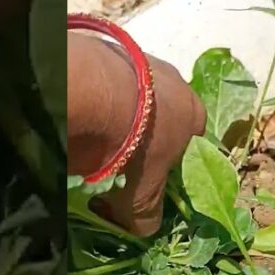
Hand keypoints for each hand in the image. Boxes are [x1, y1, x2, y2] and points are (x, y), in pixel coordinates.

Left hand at [67, 32, 204, 235]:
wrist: (98, 92)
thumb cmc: (133, 146)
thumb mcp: (142, 195)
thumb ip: (146, 215)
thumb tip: (142, 228)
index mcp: (194, 114)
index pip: (191, 138)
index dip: (169, 157)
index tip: (146, 171)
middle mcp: (176, 81)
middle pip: (162, 111)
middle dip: (142, 131)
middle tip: (117, 154)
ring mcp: (145, 59)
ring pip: (135, 90)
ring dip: (117, 109)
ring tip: (91, 132)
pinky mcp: (113, 46)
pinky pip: (106, 75)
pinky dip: (96, 92)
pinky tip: (79, 109)